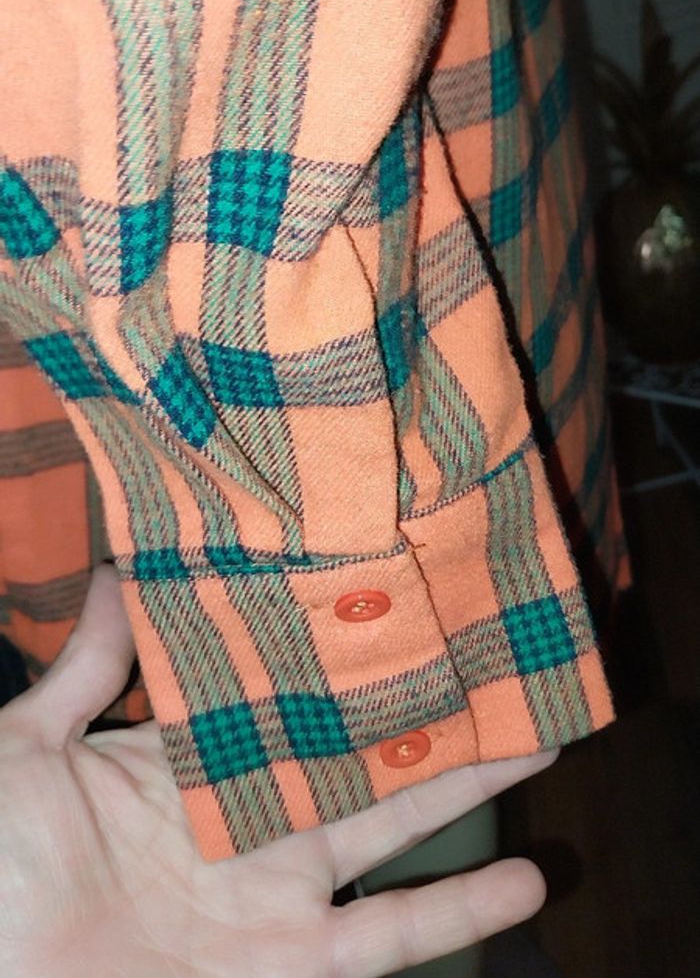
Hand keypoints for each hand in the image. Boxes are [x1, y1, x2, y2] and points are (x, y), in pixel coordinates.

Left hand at [0, 565, 555, 977]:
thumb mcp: (22, 751)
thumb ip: (83, 670)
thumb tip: (116, 567)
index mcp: (186, 760)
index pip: (276, 692)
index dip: (332, 649)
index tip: (387, 596)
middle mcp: (246, 820)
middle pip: (354, 749)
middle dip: (423, 704)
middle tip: (491, 654)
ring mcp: (274, 896)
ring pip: (392, 830)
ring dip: (464, 789)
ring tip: (539, 740)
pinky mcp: (289, 967)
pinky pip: (386, 939)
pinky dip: (456, 913)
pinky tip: (523, 883)